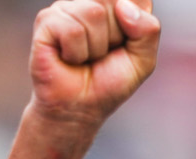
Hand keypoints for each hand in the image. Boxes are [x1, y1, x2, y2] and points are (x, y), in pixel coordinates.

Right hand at [30, 0, 159, 123]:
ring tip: (85, 59)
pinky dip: (76, 53)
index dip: (134, 25)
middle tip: (101, 55)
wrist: (78, 110)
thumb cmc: (107, 84)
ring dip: (95, 47)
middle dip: (114, 37)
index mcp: (115, 4)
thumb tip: (123, 6)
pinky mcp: (46, 21)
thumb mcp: (142, 61)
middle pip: (115, 1)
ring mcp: (66, 7)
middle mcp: (90, 0)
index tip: (123, 45)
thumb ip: (149, 30)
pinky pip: (72, 29)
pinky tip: (68, 59)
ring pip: (94, 13)